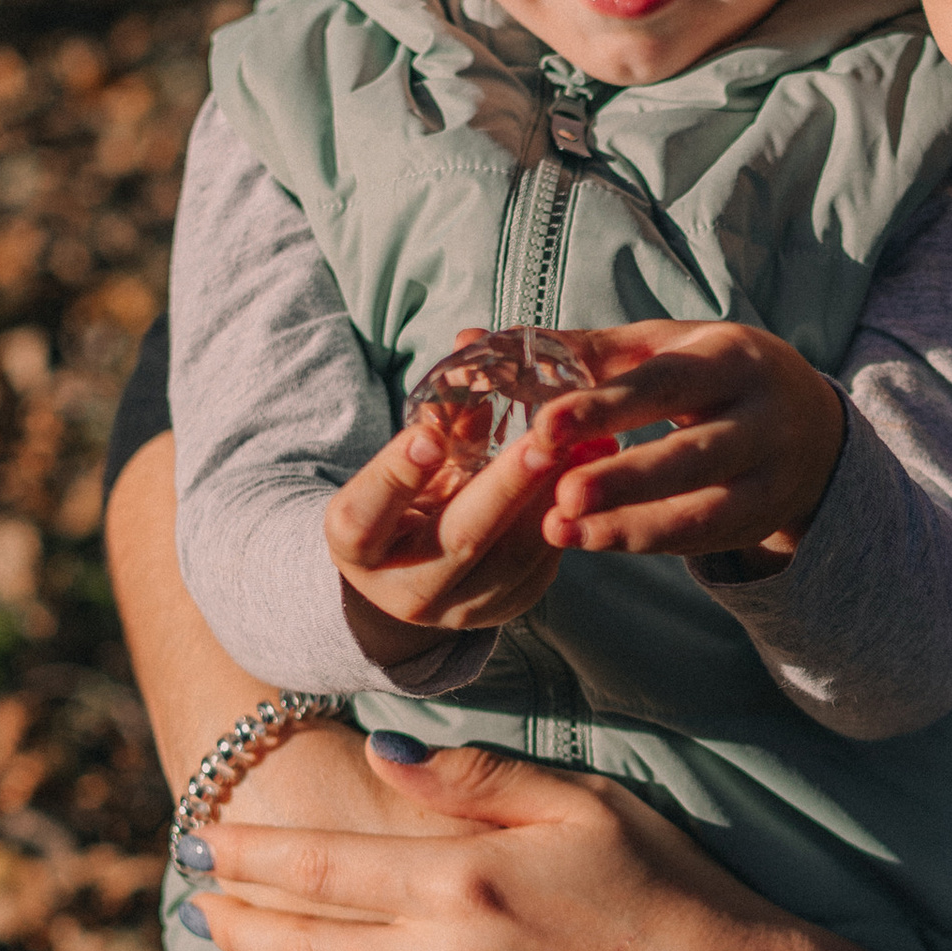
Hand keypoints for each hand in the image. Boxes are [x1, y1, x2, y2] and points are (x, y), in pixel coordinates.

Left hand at [194, 726, 767, 950]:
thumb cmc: (667, 886)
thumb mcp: (578, 801)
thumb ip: (470, 778)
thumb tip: (376, 752)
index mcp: (461, 877)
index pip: (314, 865)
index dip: (248, 855)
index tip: (204, 843)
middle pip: (296, 949)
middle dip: (234, 927)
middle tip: (198, 911)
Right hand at [323, 373, 605, 657]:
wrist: (415, 572)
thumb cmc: (402, 500)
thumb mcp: (402, 463)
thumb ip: (437, 416)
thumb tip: (473, 343)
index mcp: (357, 548)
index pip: (365, 518)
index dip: (395, 478)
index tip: (427, 435)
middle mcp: (406, 589)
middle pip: (459, 539)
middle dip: (505, 488)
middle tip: (542, 442)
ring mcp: (462, 608)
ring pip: (515, 556)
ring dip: (550, 497)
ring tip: (583, 448)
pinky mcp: (511, 607)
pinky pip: (544, 562)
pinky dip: (569, 513)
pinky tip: (594, 472)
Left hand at [532, 321, 847, 566]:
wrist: (814, 426)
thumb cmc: (716, 375)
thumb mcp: (670, 348)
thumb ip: (593, 353)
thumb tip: (492, 344)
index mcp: (733, 359)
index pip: (667, 384)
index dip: (607, 405)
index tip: (547, 425)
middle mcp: (762, 420)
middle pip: (693, 455)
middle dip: (626, 478)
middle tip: (563, 495)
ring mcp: (768, 479)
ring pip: (701, 511)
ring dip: (629, 526)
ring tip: (562, 529)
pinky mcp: (760, 522)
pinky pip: (699, 540)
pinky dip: (643, 542)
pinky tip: (591, 540)